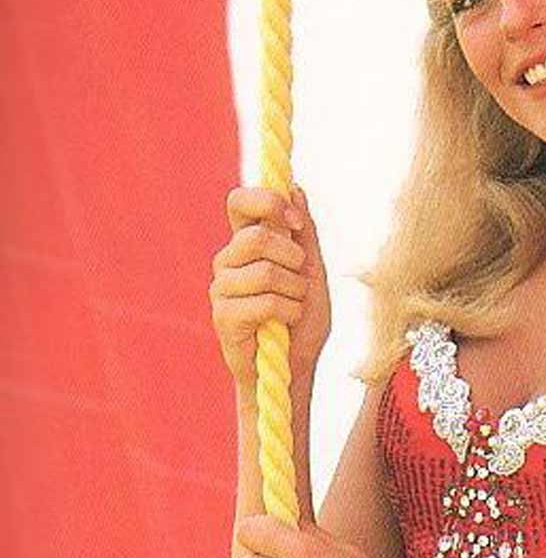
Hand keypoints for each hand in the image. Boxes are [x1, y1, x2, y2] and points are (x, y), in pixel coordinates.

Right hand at [211, 183, 331, 387]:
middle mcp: (228, 261)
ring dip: (296, 292)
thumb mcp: (313, 272)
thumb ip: (305, 233)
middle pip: (257, 237)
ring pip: (266, 271)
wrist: (293, 369)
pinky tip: (285, 324)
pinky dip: (289, 312)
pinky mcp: (223, 316)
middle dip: (294, 259)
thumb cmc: (301, 321)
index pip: (239, 202)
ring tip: (294, 308)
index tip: (296, 221)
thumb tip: (296, 187)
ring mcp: (221, 287)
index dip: (267, 202)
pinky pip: (266, 302)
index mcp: (247, 245)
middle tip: (301, 282)